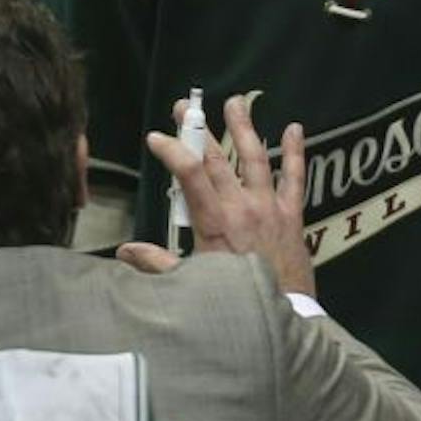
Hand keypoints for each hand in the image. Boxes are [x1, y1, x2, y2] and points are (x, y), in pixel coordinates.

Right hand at [118, 95, 315, 296]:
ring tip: (236, 102)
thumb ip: (158, 263)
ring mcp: (270, 208)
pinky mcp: (292, 215)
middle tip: (184, 106)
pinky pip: (295, 177)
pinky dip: (295, 152)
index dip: (172, 151)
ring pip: (255, 158)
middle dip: (197, 129)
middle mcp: (242, 208)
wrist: (283, 318)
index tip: (157, 137)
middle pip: (217, 159)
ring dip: (243, 128)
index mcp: (215, 223)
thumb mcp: (191, 285)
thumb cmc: (235, 304)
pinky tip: (294, 129)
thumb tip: (125, 252)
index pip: (189, 176)